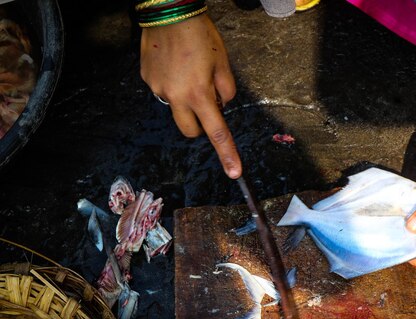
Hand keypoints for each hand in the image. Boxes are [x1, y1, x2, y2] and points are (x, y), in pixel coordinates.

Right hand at [140, 15, 241, 178]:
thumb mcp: (223, 62)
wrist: (169, 11)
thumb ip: (225, 90)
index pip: (216, 132)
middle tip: (207, 102)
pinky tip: (175, 66)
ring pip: (176, 110)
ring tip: (189, 73)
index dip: (227, 153)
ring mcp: (158, 89)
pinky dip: (172, 85)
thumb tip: (221, 105)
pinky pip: (164, 92)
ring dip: (186, 102)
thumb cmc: (199, 34)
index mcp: (198, 94)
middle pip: (191, 130)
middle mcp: (175, 96)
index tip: (234, 171)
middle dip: (201, 124)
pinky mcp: (147, 79)